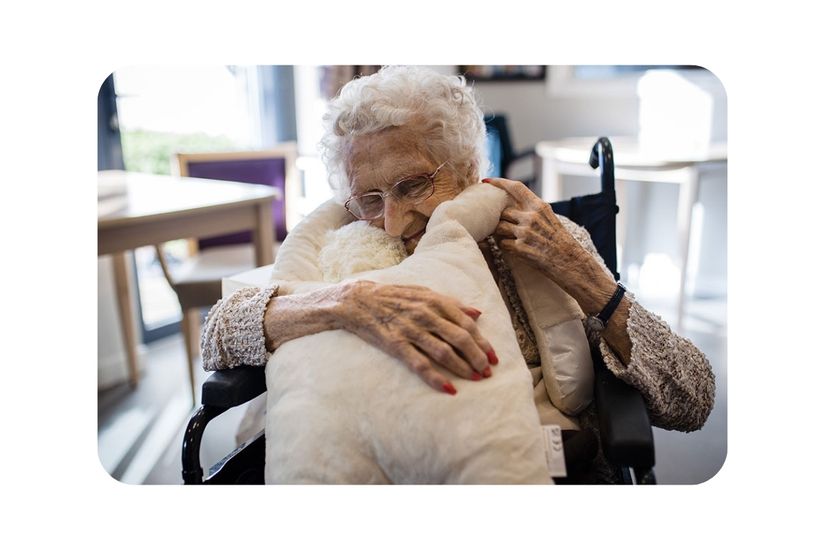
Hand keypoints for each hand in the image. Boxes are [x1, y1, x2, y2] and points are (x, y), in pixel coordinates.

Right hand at [334, 280, 498, 394]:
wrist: (358, 300)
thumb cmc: (394, 296)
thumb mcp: (424, 292)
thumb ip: (451, 303)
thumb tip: (478, 313)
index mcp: (434, 301)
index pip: (467, 323)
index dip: (483, 341)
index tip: (493, 356)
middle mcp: (425, 314)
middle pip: (460, 338)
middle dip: (477, 356)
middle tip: (488, 371)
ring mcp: (410, 330)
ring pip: (444, 351)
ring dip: (462, 367)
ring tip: (475, 378)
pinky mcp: (396, 344)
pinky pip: (420, 364)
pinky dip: (436, 378)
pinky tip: (449, 389)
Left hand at [483, 177, 586, 282]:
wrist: (571, 263)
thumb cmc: (560, 242)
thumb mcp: (550, 219)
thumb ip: (532, 211)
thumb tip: (511, 206)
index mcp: (540, 206)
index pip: (516, 188)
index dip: (499, 182)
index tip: (487, 181)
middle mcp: (531, 217)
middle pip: (502, 211)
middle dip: (500, 219)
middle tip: (504, 226)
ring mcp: (525, 232)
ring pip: (499, 227)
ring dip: (500, 233)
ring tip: (510, 238)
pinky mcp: (520, 248)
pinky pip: (502, 243)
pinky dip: (505, 246)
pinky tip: (514, 249)